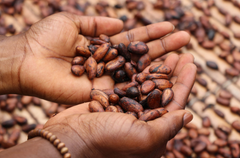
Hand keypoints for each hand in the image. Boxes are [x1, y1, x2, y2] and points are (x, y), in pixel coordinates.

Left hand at [5, 12, 190, 103]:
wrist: (27, 60)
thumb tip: (120, 24)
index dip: (151, 33)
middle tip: (186, 38)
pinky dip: (144, 84)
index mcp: (103, 46)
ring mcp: (107, 79)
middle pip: (141, 56)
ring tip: (183, 55)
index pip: (133, 40)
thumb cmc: (45, 38)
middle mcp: (109, 63)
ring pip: (138, 72)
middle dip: (164, 47)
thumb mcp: (72, 21)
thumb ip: (97, 23)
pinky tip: (164, 78)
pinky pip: (126, 88)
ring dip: (160, 65)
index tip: (171, 26)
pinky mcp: (101, 93)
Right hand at [43, 53, 195, 157]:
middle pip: (163, 93)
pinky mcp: (112, 102)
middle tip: (181, 54)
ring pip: (147, 86)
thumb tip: (189, 114)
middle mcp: (142, 122)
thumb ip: (168, 127)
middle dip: (173, 74)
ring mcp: (127, 111)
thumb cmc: (107, 142)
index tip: (192, 64)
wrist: (71, 138)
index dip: (185, 84)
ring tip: (166, 54)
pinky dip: (138, 72)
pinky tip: (143, 60)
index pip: (176, 105)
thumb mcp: (144, 138)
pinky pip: (130, 84)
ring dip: (157, 70)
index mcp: (154, 134)